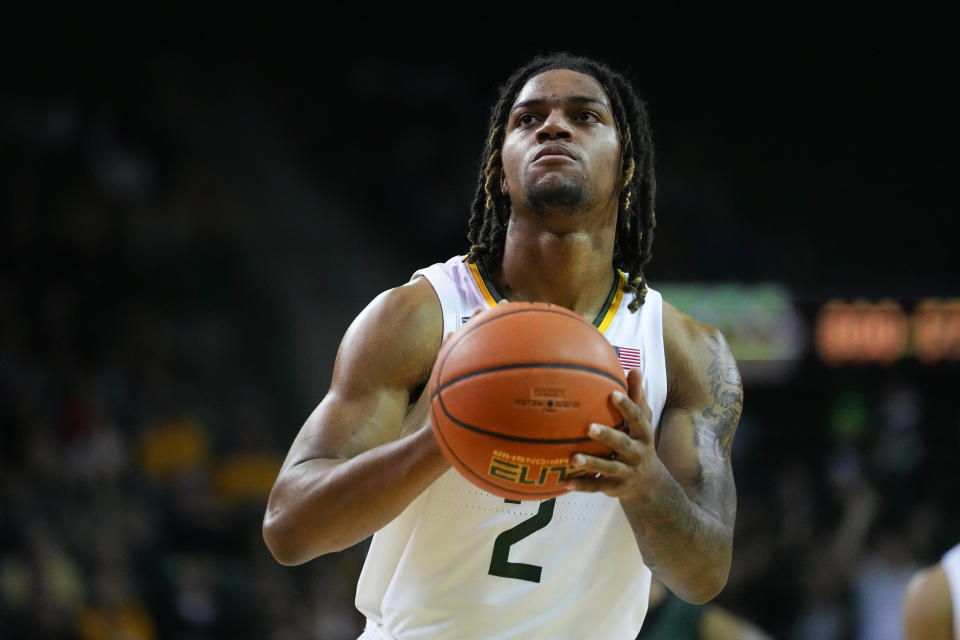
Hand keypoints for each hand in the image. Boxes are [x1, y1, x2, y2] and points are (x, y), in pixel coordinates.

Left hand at [565, 368, 665, 503]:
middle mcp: (637, 453)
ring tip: (573, 458)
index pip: (637, 419)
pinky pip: (597, 486)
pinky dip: (582, 485)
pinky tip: (564, 481)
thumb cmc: (639, 442)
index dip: (627, 407)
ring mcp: (626, 472)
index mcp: (643, 434)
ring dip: (591, 463)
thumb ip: (637, 398)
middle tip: (589, 427)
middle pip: (623, 444)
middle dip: (607, 436)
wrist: (649, 484)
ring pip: (609, 468)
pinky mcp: (615, 487)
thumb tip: (635, 368)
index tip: (613, 394)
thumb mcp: (642, 422)